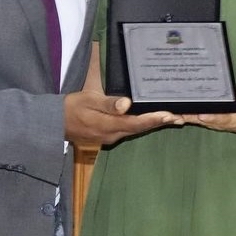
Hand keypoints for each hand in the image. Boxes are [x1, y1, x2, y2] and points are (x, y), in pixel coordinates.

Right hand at [64, 88, 182, 145]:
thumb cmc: (71, 107)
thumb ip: (107, 103)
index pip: (137, 123)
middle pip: (141, 128)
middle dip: (160, 122)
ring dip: (153, 123)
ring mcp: (111, 136)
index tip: (170, 115)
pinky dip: (142, 124)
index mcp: (109, 125)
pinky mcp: (108, 134)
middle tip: (181, 116)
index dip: (154, 120)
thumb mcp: (87, 99)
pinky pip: (129, 129)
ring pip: (136, 130)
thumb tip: (126, 104)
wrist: (55, 123)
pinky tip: (150, 119)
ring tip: (172, 117)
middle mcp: (113, 134)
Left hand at [181, 88, 235, 135]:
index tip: (201, 115)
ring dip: (185, 116)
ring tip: (171, 110)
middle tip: (176, 111)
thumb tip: (227, 88)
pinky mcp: (210, 122)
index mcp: (233, 119)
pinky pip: (197, 119)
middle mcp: (220, 123)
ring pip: (197, 120)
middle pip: (202, 120)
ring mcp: (214, 124)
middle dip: (189, 116)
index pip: (219, 118)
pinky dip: (187, 115)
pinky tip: (176, 110)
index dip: (210, 117)